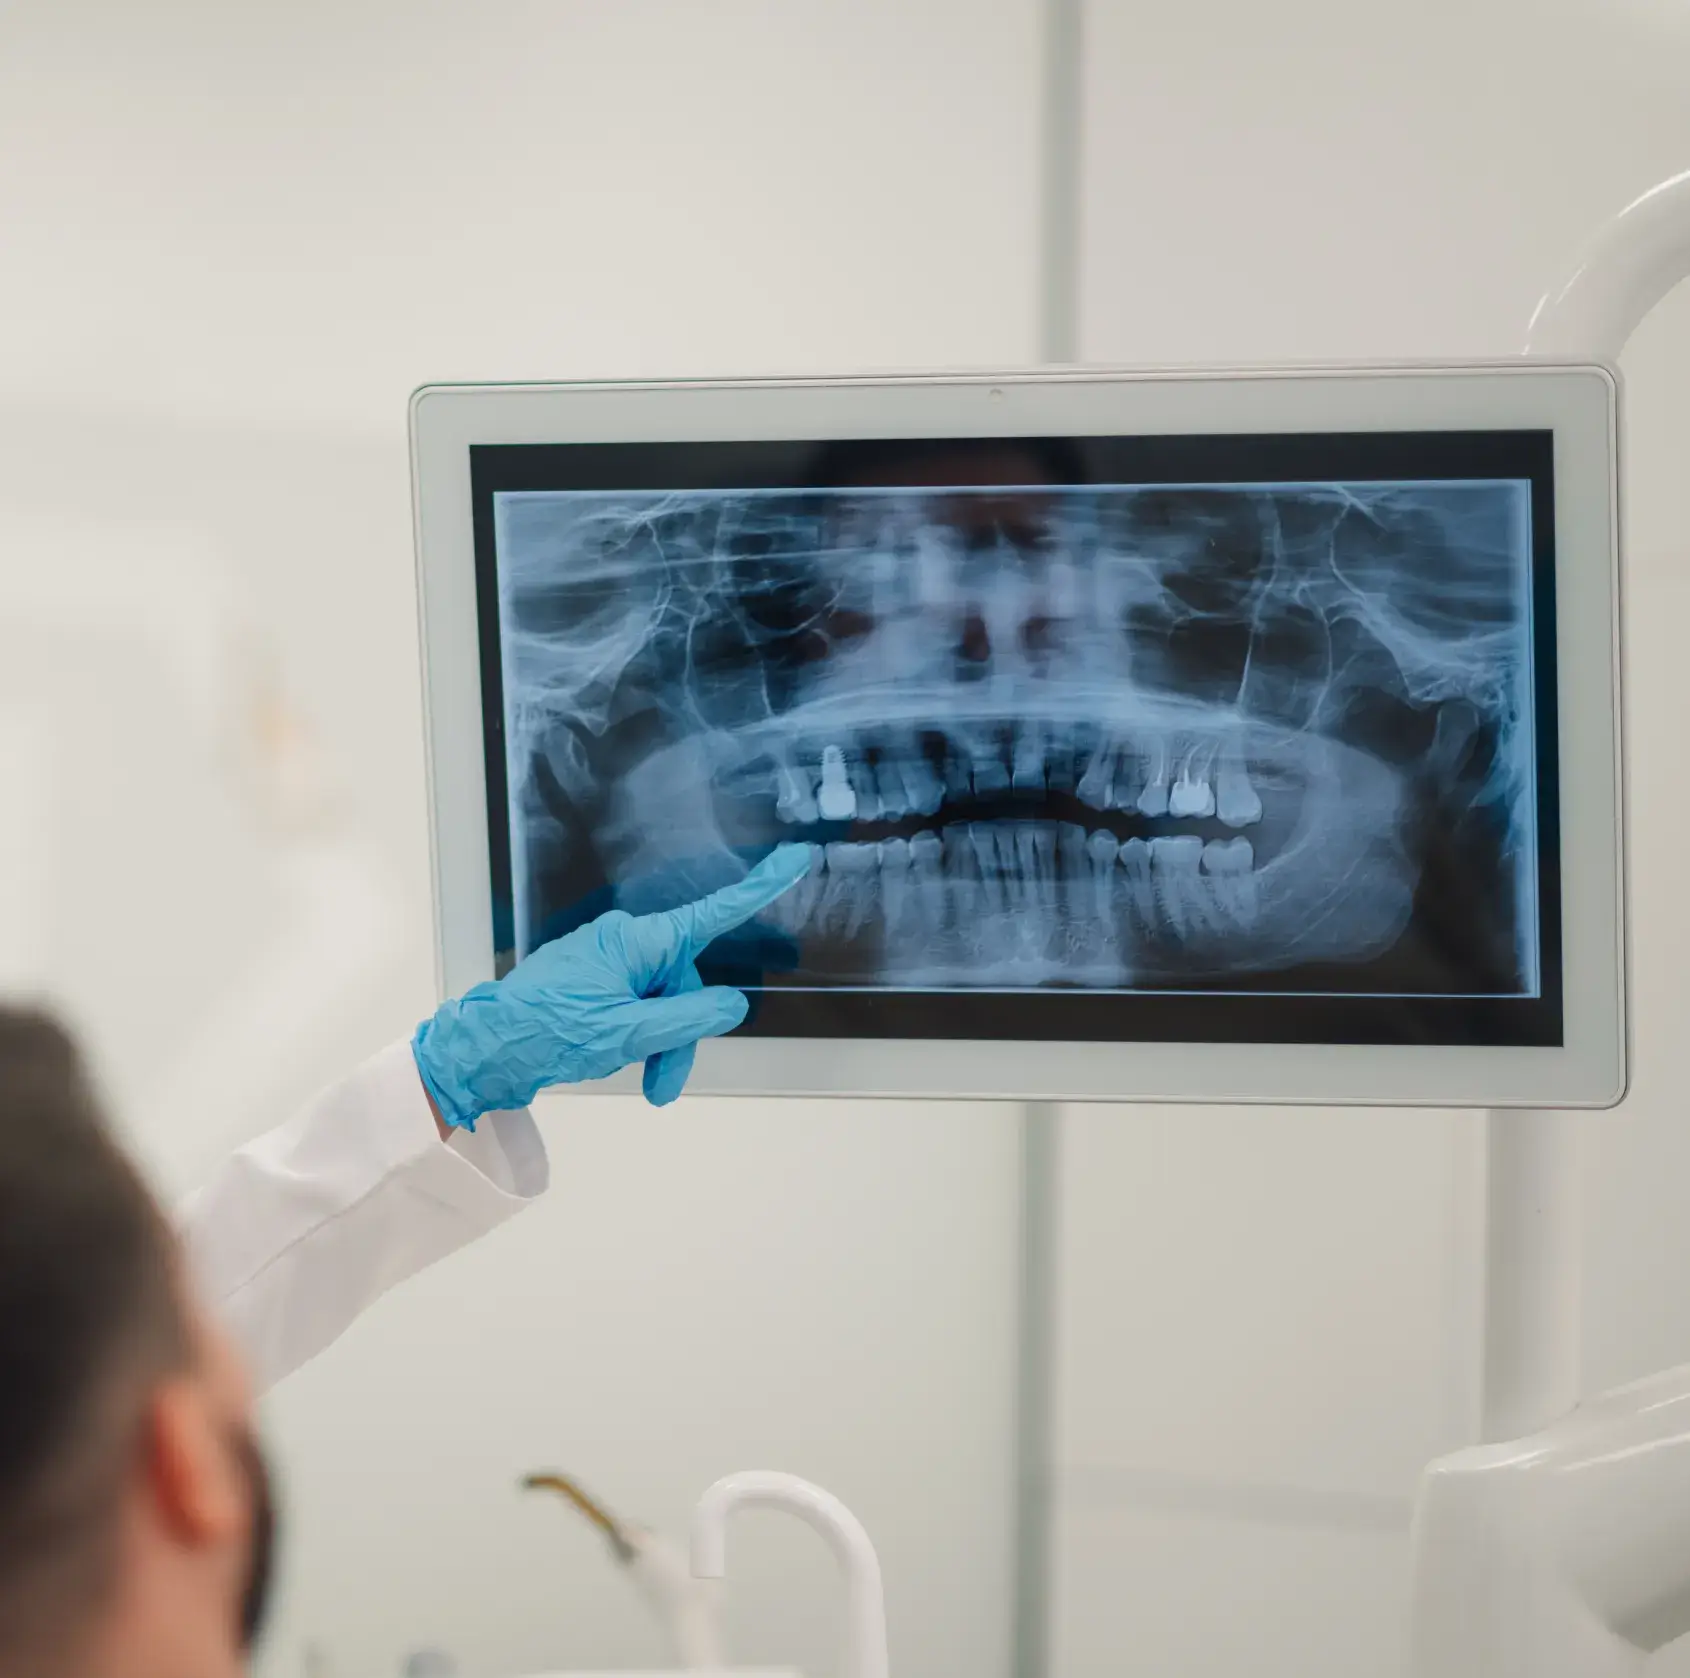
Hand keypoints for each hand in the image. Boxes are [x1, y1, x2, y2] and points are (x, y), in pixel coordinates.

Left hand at [413, 844, 813, 1120]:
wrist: (485, 1050)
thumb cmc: (548, 1032)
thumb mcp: (628, 1032)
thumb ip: (689, 1017)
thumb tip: (732, 1003)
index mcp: (638, 940)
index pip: (713, 914)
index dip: (759, 888)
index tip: (794, 857)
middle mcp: (627, 941)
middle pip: (686, 983)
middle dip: (682, 1034)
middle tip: (662, 1084)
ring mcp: (608, 960)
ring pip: (661, 1001)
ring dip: (659, 1045)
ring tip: (644, 1086)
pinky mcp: (593, 980)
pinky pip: (636, 1004)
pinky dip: (638, 1037)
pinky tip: (617, 1060)